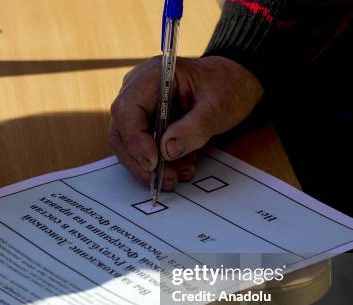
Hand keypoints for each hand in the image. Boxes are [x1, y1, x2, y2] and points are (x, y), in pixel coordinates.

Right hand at [109, 56, 263, 189]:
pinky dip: (159, 165)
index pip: (126, 110)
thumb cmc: (224, 87)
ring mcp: (139, 110)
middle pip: (121, 132)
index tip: (153, 163)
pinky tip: (181, 166)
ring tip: (181, 173)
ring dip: (151, 168)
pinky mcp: (145, 126)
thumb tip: (166, 150)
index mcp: (152, 76)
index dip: (134, 140)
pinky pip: (141, 151)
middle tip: (167, 179)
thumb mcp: (218, 106)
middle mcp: (137, 91)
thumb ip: (194, 128)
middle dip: (141, 162)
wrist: (230, 85)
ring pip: (128, 147)